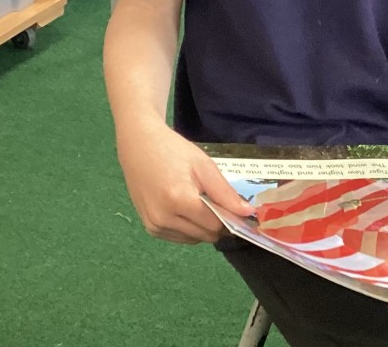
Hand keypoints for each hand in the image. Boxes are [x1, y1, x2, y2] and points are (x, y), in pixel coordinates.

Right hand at [115, 119, 255, 243]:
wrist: (139, 147)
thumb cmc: (174, 152)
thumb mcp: (204, 167)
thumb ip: (225, 194)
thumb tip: (247, 214)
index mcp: (179, 200)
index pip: (215, 224)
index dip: (230, 219)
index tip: (237, 210)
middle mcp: (164, 218)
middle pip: (205, 235)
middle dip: (218, 224)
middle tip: (218, 203)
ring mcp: (154, 226)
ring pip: (193, 239)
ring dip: (203, 227)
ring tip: (199, 203)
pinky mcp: (149, 228)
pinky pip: (179, 237)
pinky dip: (189, 228)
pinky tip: (186, 209)